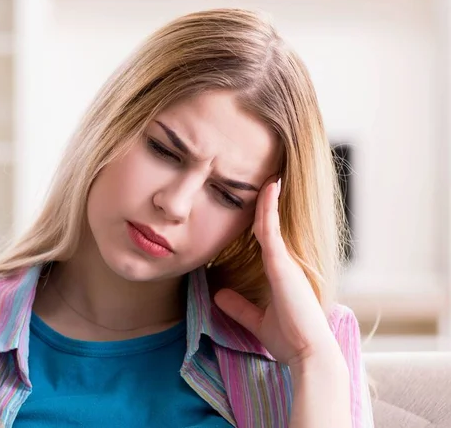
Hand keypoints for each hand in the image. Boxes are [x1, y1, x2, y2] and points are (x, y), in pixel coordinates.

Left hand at [214, 176, 340, 368]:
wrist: (308, 353)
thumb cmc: (290, 338)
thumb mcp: (258, 320)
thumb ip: (239, 307)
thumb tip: (219, 295)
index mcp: (280, 272)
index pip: (266, 237)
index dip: (261, 216)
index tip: (255, 198)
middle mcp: (285, 262)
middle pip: (269, 223)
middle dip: (265, 201)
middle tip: (263, 177)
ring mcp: (286, 261)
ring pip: (270, 221)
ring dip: (267, 198)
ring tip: (266, 174)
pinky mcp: (283, 264)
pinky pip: (272, 229)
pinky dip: (269, 208)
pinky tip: (268, 188)